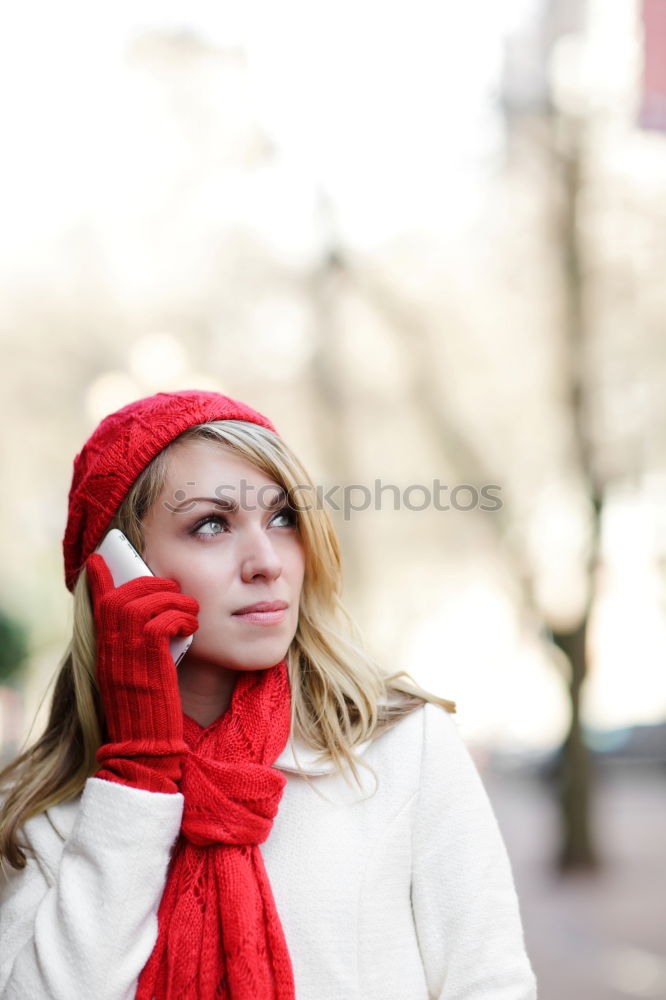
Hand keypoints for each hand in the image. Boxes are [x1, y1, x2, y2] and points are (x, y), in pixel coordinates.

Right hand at [85, 552, 198, 792]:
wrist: (146, 750)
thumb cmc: (149, 715)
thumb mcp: (135, 677)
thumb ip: (136, 649)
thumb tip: (154, 622)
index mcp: (104, 652)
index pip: (96, 605)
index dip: (98, 580)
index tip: (100, 561)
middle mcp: (109, 650)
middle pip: (122, 596)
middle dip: (149, 583)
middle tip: (173, 591)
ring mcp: (126, 654)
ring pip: (144, 602)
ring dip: (172, 599)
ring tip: (189, 612)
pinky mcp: (148, 661)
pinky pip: (162, 620)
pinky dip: (180, 616)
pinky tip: (190, 628)